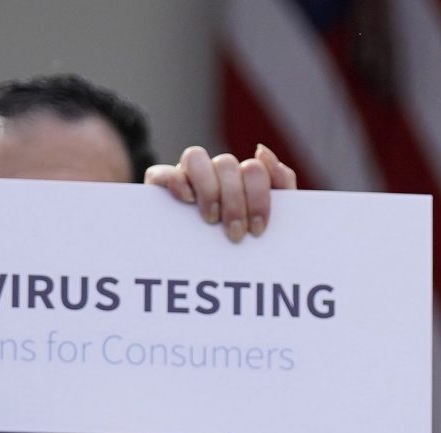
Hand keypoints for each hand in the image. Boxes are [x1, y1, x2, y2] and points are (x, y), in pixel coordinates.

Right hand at [143, 144, 297, 242]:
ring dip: (208, 188)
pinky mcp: (159, 189)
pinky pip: (160, 171)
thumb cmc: (245, 248)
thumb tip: (261, 150)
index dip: (259, 197)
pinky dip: (176, 182)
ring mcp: (187, 179)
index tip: (258, 230)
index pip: (254, 169)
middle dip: (235, 201)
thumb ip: (281, 184)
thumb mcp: (270, 222)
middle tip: (236, 233)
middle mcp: (215, 174)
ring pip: (194, 156)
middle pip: (226, 163)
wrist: (206, 275)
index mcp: (242, 180)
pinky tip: (187, 201)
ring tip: (211, 219)